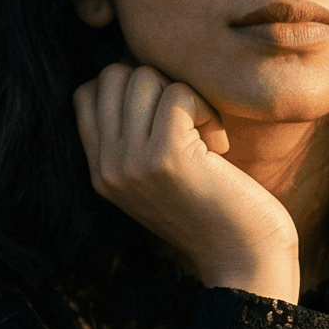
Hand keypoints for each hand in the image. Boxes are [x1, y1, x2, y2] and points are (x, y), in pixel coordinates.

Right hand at [73, 62, 299, 302]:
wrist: (242, 259)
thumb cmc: (212, 209)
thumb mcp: (156, 175)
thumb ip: (134, 135)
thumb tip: (135, 69)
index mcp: (99, 171)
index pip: (86, 93)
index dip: (129, 86)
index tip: (165, 115)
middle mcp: (108, 167)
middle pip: (115, 77)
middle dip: (159, 85)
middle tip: (188, 124)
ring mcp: (132, 162)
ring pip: (145, 77)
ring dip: (186, 96)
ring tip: (205, 135)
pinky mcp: (166, 155)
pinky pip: (180, 93)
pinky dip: (207, 108)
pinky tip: (218, 144)